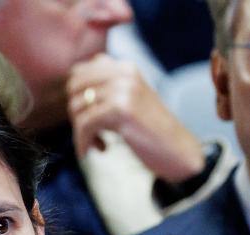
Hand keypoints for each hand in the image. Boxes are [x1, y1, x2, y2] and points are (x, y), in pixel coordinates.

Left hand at [67, 55, 205, 182]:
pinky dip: (83, 142)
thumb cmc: (150, 130)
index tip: (87, 117)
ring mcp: (124, 89)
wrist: (178, 150)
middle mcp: (124, 73)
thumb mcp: (128, 101)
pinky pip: (84, 124)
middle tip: (89, 133)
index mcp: (125, 68)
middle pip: (74, 88)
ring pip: (76, 107)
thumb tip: (71, 81)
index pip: (78, 72)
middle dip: (75, 114)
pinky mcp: (121, 109)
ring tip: (98, 143)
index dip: (75, 97)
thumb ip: (106, 88)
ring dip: (81, 132)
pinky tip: (97, 151)